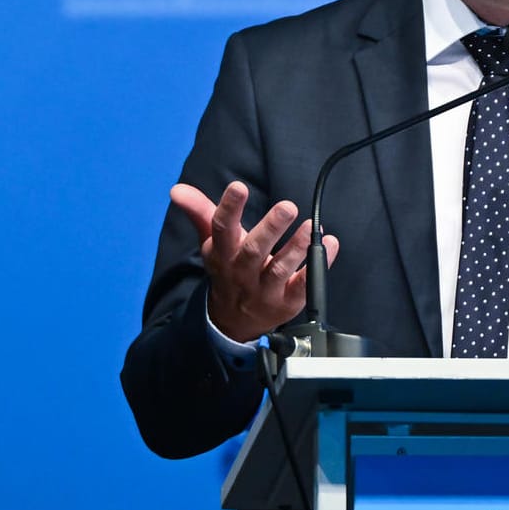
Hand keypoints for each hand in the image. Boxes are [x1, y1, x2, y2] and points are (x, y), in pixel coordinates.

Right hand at [171, 181, 338, 344]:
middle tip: (287, 206)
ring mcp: (264, 291)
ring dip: (296, 248)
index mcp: (222, 255)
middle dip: (270, 228)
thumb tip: (177, 189)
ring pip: (279, 270)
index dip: (229, 208)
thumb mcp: (212, 243)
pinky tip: (331, 245)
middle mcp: (241, 274)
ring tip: (311, 227)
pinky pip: (303, 287)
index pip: (221, 230)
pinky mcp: (286, 303)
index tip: (238, 187)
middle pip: (254, 251)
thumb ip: (200, 212)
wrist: (233, 322)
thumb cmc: (228, 270)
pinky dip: (318, 267)